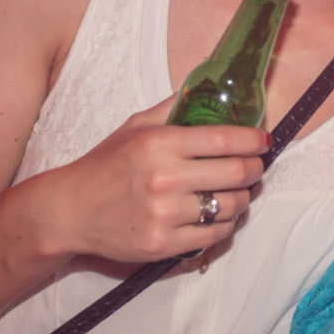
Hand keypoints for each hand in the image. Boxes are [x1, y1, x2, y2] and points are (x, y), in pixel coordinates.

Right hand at [31, 97, 266, 262]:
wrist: (69, 211)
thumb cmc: (103, 166)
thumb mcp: (133, 127)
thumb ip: (170, 109)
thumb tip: (203, 89)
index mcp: (159, 144)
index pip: (223, 139)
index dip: (252, 140)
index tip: (264, 141)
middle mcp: (165, 178)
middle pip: (235, 174)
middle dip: (255, 169)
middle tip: (256, 167)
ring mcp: (165, 214)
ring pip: (230, 207)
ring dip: (244, 199)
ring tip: (240, 192)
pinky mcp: (163, 245)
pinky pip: (214, 235)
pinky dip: (225, 225)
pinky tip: (220, 215)